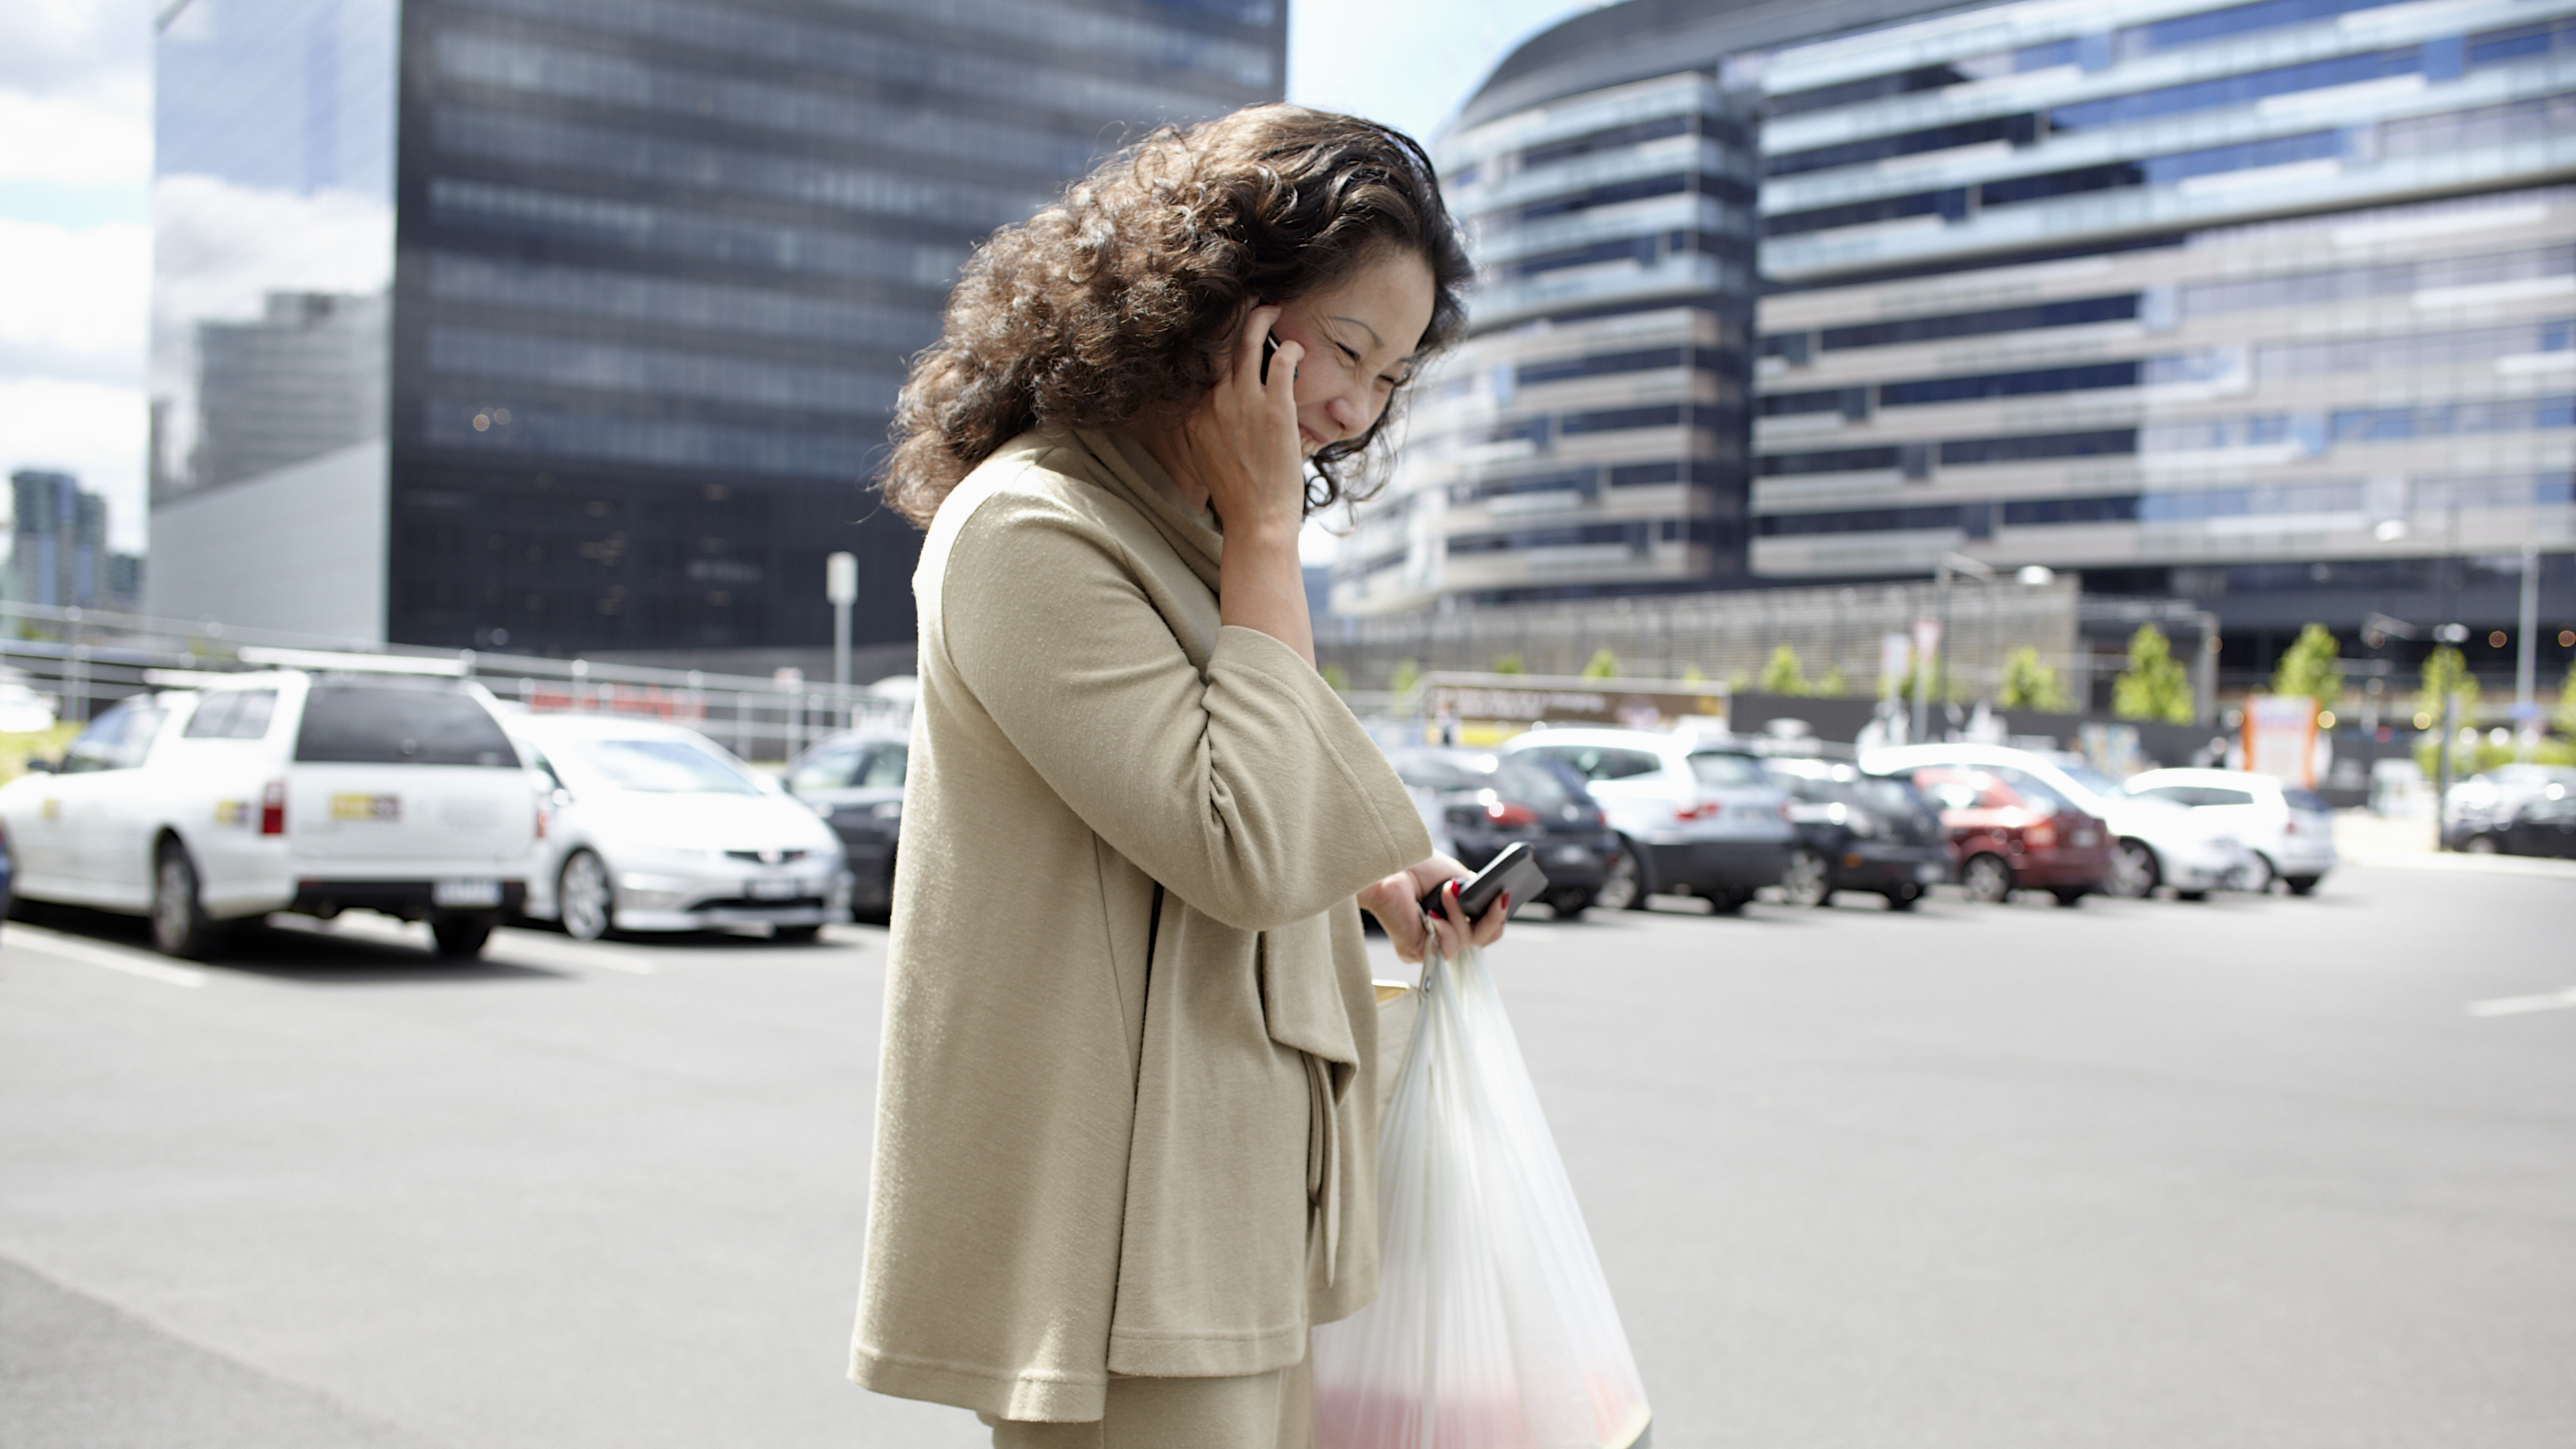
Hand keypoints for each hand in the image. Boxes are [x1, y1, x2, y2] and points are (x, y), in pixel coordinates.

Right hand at [1170, 305, 1305, 543]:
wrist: (1258, 521)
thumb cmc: (1238, 494)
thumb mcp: (1207, 454)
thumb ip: (1206, 424)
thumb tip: (1211, 408)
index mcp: (1194, 412)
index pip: (1197, 359)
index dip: (1210, 335)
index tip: (1219, 322)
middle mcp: (1213, 401)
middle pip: (1217, 340)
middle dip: (1233, 312)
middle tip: (1248, 298)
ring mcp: (1243, 403)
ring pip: (1247, 341)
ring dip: (1262, 318)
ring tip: (1273, 308)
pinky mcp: (1275, 408)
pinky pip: (1281, 362)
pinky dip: (1290, 350)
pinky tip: (1296, 349)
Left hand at [1358, 854, 1509, 964]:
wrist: (1388, 866)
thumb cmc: (1416, 867)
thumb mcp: (1458, 877)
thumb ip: (1477, 894)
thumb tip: (1499, 903)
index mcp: (1453, 916)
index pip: (1485, 930)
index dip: (1498, 917)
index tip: (1504, 896)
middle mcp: (1443, 933)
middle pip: (1483, 939)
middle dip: (1493, 917)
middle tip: (1498, 897)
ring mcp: (1430, 944)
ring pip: (1466, 943)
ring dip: (1459, 915)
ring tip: (1447, 892)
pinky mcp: (1416, 952)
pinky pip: (1447, 949)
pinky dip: (1444, 929)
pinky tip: (1432, 914)